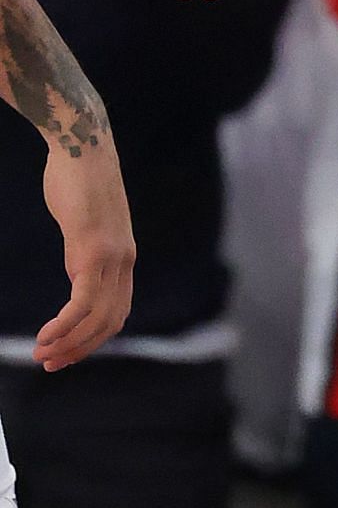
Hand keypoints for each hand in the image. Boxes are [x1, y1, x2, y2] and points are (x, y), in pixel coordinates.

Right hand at [36, 134, 133, 368]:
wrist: (84, 144)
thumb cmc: (79, 180)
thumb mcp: (87, 225)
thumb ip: (86, 251)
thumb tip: (79, 274)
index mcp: (125, 256)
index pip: (118, 311)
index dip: (94, 338)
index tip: (68, 352)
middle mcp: (124, 259)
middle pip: (110, 321)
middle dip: (80, 349)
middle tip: (50, 363)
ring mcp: (111, 255)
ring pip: (96, 317)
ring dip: (68, 343)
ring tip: (42, 354)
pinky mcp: (93, 249)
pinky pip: (82, 301)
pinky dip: (64, 325)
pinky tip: (46, 335)